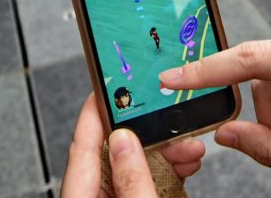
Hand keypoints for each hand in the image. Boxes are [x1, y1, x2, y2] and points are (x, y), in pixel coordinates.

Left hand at [61, 94, 205, 196]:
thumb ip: (131, 179)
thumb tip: (125, 140)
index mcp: (80, 196)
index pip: (81, 143)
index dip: (96, 109)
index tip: (109, 84)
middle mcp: (92, 197)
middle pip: (113, 152)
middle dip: (148, 133)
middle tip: (173, 124)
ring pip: (133, 168)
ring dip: (164, 154)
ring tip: (189, 148)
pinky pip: (143, 184)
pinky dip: (164, 173)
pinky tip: (183, 165)